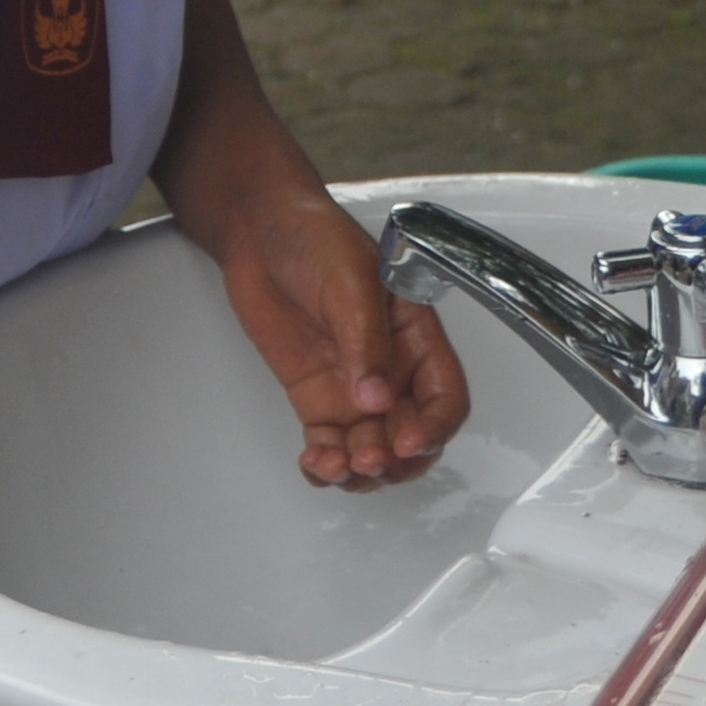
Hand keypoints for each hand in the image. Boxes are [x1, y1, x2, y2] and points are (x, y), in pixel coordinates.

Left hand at [212, 178, 470, 489]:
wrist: (260, 234)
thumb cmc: (315, 237)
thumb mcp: (350, 280)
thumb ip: (364, 340)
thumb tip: (375, 396)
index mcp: (416, 338)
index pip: (445, 397)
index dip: (434, 427)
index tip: (406, 441)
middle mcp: (392, 370)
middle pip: (412, 436)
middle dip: (395, 461)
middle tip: (367, 460)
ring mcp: (353, 388)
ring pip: (372, 450)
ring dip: (360, 471)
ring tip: (335, 465)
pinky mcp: (317, 398)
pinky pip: (331, 445)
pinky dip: (325, 465)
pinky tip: (316, 463)